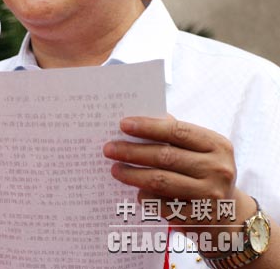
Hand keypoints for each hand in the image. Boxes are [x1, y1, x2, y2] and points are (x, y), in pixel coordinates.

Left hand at [103, 116, 253, 233]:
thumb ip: (175, 134)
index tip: (123, 124)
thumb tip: (138, 122)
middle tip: (109, 148)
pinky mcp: (199, 218)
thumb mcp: (201, 150)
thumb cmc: (205, 172)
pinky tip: (135, 191)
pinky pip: (162, 205)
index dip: (148, 127)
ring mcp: (210, 195)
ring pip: (161, 181)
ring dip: (133, 174)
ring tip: (115, 169)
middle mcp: (217, 169)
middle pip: (165, 156)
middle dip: (133, 151)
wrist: (230, 216)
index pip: (177, 131)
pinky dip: (145, 196)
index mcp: (217, 144)